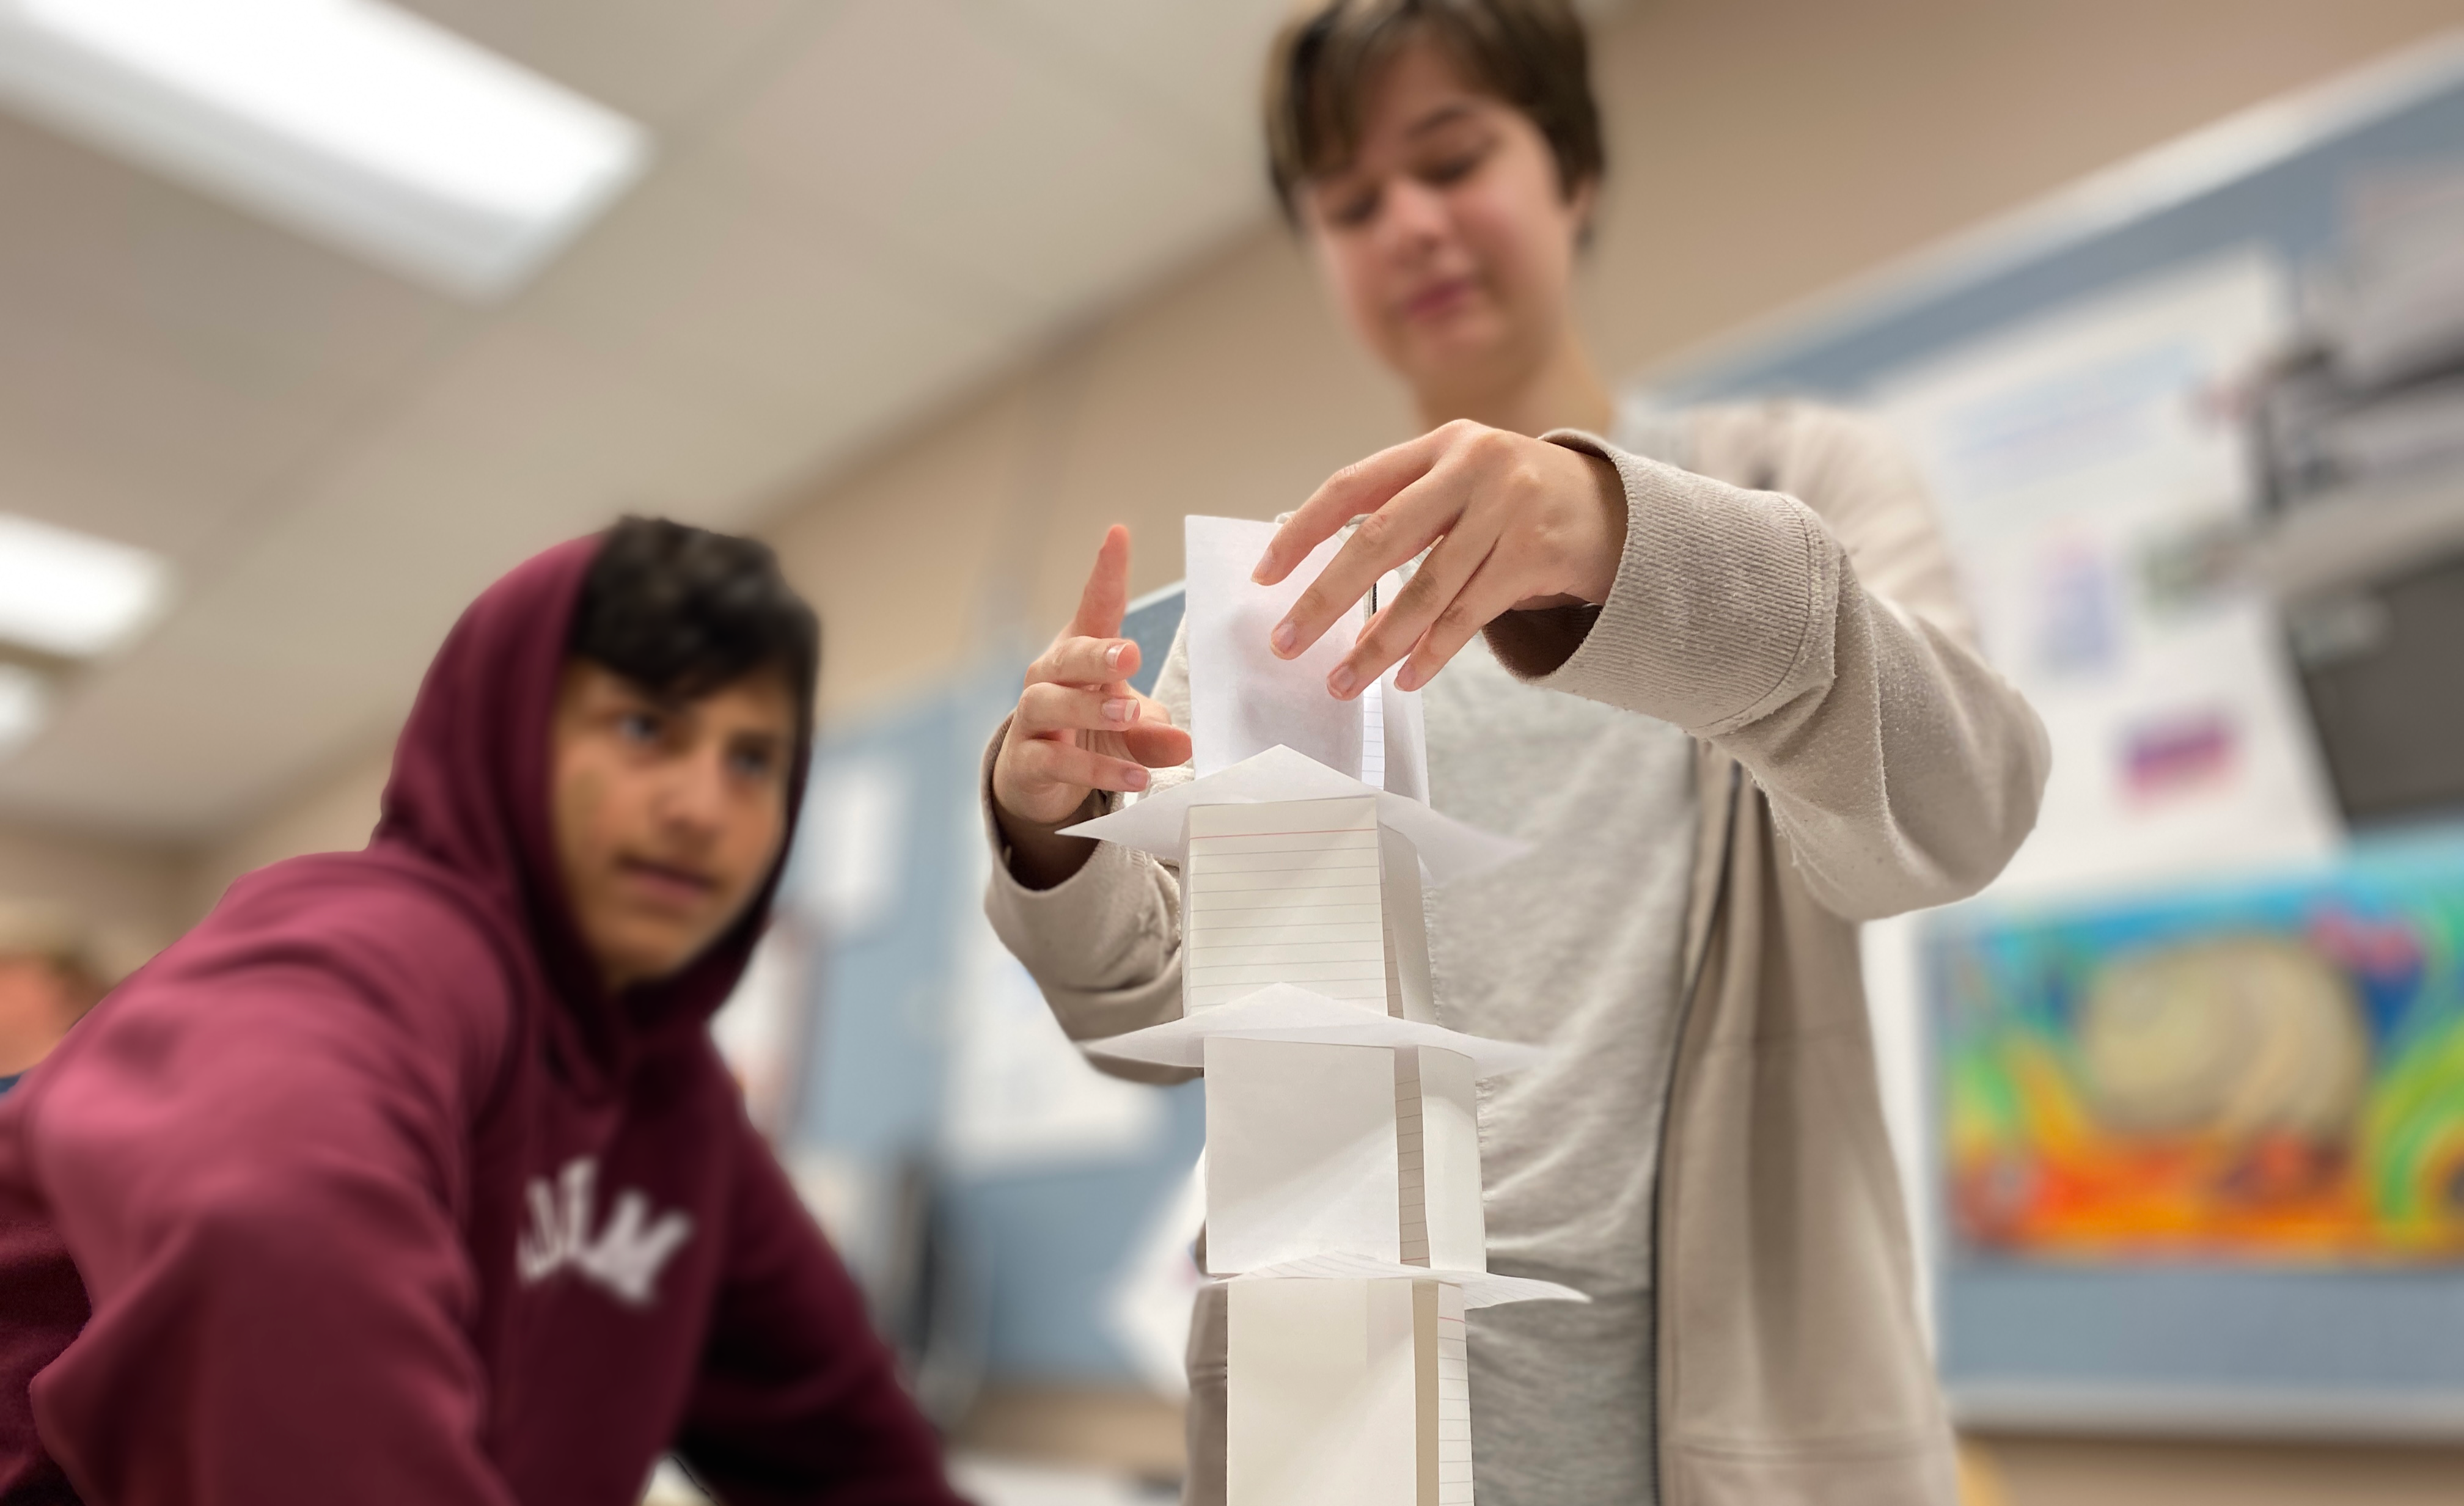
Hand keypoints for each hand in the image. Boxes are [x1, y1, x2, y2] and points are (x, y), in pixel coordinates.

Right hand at [992, 527, 1191, 879]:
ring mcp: (1033, 716)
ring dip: (1090, 708)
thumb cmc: (1090, 730)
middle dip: (1097, 653)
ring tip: (1129, 714)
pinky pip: (1057, 760)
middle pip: (1068, 655)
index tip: (1118, 535)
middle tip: (1131, 656)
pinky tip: (1134, 778)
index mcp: (1082, 652)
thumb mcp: (1131, 728)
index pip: (1094, 606)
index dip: (1105, 571)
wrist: (1039, 778)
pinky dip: (1095, 768)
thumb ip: (1156, 733)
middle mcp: (1051, 676)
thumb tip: (1185, 743)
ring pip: (1050, 703)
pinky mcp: (1028, 759)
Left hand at [1252, 419, 1625, 696]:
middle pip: (1379, 538)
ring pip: (1425, 587)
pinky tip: (1406, 679)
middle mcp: (1472, 465)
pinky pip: (1469, 614)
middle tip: (1287, 641)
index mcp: (1439, 443)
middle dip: (1325, 597)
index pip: (1352, 485)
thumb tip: (1325, 583)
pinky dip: (1433, 651)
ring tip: (1342, 680)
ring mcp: (1509, 506)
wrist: (1620, 510)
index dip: (1303, 530)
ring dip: (1378, 643)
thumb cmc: (1520, 503)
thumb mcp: (1463, 484)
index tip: (1266, 574)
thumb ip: (1406, 514)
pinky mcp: (1537, 552)